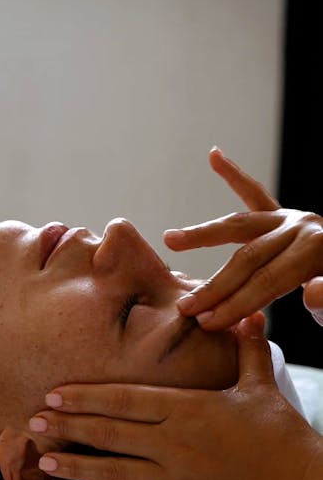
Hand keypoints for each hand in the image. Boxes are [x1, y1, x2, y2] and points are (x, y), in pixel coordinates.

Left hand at [28, 315, 320, 479]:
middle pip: (111, 432)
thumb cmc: (282, 434)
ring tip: (43, 461)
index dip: (86, 396)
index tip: (54, 393)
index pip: (125, 399)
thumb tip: (246, 313)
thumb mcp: (260, 384)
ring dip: (77, 466)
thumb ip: (246, 348)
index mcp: (186, 409)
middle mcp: (174, 443)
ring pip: (116, 471)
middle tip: (30, 422)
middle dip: (68, 426)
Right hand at [163, 147, 322, 329]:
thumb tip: (310, 291)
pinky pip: (256, 195)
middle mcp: (302, 226)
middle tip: (186, 308)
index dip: (237, 303)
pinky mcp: (287, 217)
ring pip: (241, 226)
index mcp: (318, 248)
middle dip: (216, 285)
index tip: (208, 323)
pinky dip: (235, 176)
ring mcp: (293, 218)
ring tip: (171, 239)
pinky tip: (215, 156)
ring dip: (204, 234)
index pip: (268, 280)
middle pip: (248, 257)